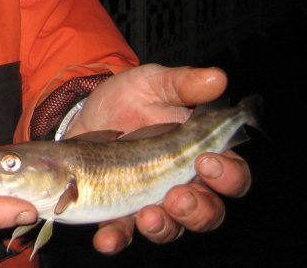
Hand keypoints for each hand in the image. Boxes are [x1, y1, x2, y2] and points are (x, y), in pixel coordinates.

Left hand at [65, 64, 251, 254]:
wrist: (84, 110)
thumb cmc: (128, 98)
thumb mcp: (153, 82)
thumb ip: (182, 83)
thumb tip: (217, 78)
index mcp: (201, 153)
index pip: (232, 174)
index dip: (227, 174)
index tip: (206, 161)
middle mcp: (183, 184)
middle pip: (209, 211)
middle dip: (198, 209)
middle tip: (179, 196)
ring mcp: (152, 201)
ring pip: (172, 227)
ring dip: (164, 226)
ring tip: (149, 216)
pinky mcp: (118, 210)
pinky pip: (123, 233)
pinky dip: (117, 238)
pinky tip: (106, 237)